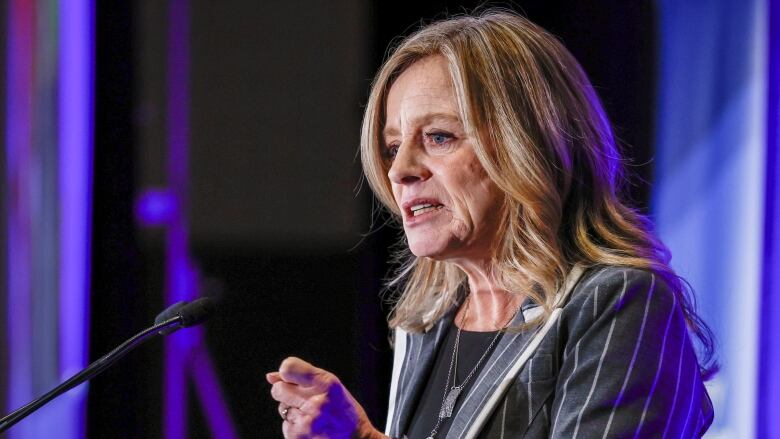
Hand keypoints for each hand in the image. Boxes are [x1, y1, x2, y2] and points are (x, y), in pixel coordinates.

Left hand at [267, 357, 385, 438]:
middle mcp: (317, 402)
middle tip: (302, 398)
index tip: (293, 377)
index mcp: (327, 383)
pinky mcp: (298, 437)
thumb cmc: (342, 409)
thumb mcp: (330, 386)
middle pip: (278, 389)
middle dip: (284, 392)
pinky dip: (295, 425)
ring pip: (281, 408)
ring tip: (314, 416)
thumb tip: (269, 377)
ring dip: (293, 410)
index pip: (288, 368)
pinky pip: (285, 424)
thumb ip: (301, 377)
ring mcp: (307, 422)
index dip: (287, 372)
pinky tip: (312, 428)